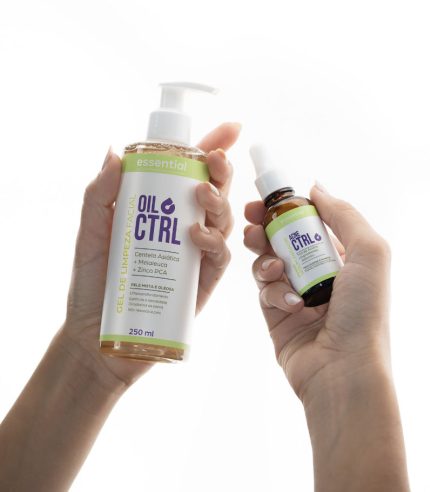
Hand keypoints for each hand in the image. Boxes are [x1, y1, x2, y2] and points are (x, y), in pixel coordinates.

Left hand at [61, 122, 239, 388]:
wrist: (99, 334)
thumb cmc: (94, 282)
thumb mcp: (91, 231)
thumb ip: (100, 193)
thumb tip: (115, 151)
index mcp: (162, 209)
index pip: (190, 172)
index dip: (213, 147)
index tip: (230, 128)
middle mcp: (184, 227)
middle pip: (213, 192)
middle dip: (221, 170)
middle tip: (217, 158)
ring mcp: (196, 254)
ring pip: (222, 221)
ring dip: (218, 202)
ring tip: (203, 193)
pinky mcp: (202, 281)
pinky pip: (219, 257)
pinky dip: (213, 242)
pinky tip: (197, 235)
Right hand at [244, 184, 391, 403]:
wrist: (343, 369)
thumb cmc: (363, 310)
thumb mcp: (369, 252)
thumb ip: (344, 214)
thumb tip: (316, 188)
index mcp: (341, 256)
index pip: (307, 222)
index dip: (285, 208)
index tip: (264, 199)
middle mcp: (317, 273)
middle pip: (281, 239)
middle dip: (264, 228)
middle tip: (251, 224)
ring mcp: (295, 293)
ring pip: (267, 262)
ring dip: (266, 259)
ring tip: (274, 267)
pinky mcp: (276, 313)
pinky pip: (264, 290)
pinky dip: (272, 290)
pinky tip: (289, 302)